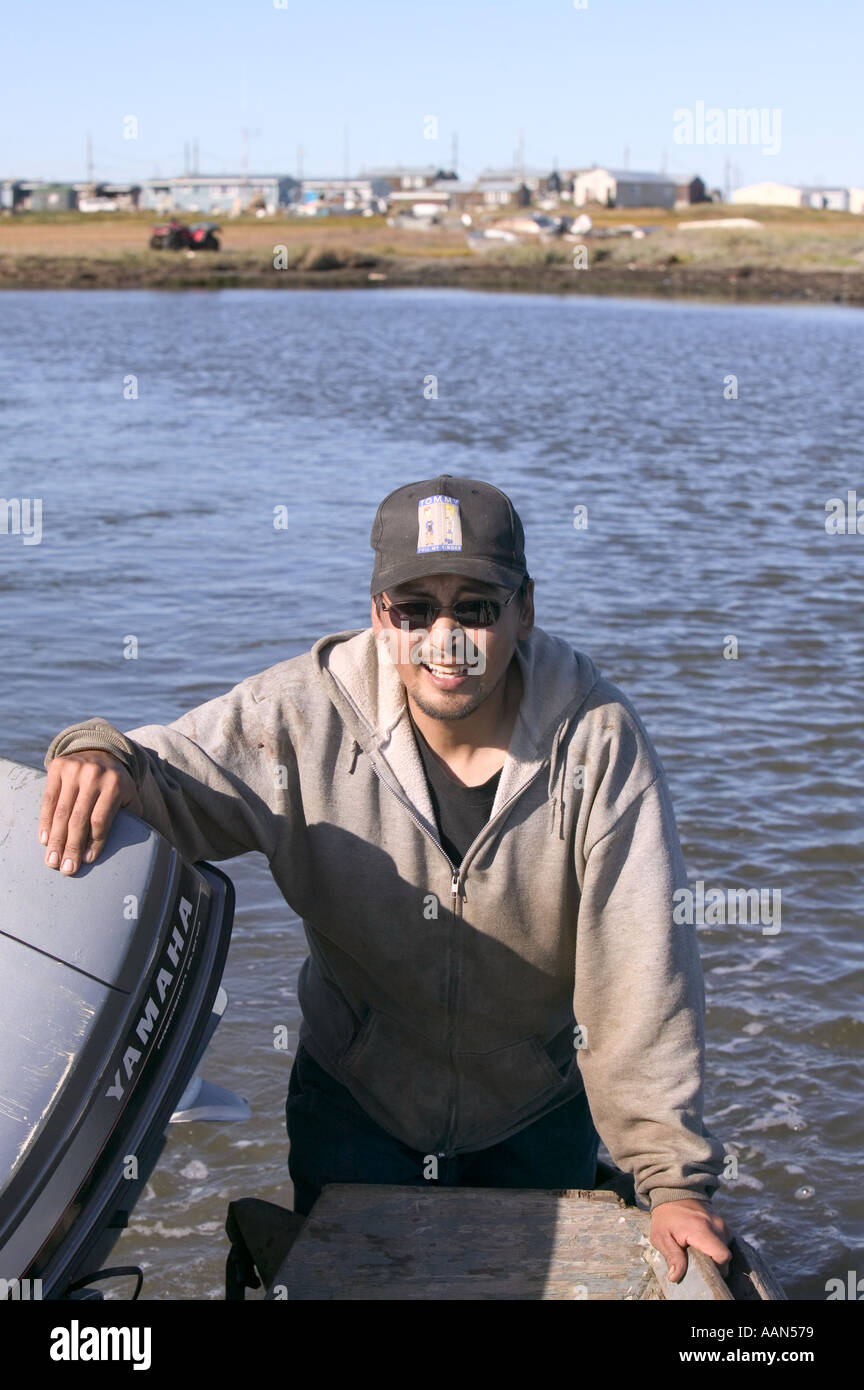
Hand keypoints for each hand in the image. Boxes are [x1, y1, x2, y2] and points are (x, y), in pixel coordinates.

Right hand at [39, 750, 142, 874]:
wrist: (100, 750)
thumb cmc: (116, 783)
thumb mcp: (129, 796)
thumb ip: (130, 818)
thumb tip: (130, 847)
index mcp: (115, 784)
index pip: (101, 820)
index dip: (94, 843)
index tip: (87, 861)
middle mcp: (94, 776)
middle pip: (79, 819)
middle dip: (72, 847)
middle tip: (66, 870)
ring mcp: (74, 770)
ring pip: (61, 812)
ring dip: (55, 840)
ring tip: (52, 861)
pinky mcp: (58, 768)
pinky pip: (48, 800)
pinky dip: (45, 822)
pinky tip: (44, 839)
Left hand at [649, 1198, 731, 1284]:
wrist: (673, 1194)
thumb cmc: (666, 1218)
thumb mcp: (661, 1237)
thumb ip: (672, 1256)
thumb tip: (675, 1277)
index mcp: (702, 1229)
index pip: (723, 1256)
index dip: (716, 1268)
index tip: (703, 1270)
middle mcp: (716, 1225)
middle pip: (725, 1256)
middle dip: (713, 1264)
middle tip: (696, 1260)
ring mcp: (722, 1224)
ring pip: (725, 1249)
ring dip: (714, 1255)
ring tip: (697, 1250)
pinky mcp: (723, 1224)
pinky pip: (724, 1242)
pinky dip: (715, 1248)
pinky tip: (702, 1246)